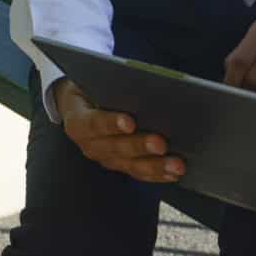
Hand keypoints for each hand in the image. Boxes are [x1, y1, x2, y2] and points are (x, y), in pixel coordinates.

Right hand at [52, 78, 183, 182]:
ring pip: (130, 165)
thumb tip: (145, 85)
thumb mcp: (95, 81)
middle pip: (116, 148)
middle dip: (140, 146)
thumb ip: (113, 84)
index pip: (94, 123)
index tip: (130, 122)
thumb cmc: (93, 87)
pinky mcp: (120, 165)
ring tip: (177, 165)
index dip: (111, 123)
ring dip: (155, 166)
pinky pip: (139, 173)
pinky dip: (158, 174)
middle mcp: (89, 144)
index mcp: (78, 121)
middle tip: (161, 144)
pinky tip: (175, 173)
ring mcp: (105, 158)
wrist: (80, 104)